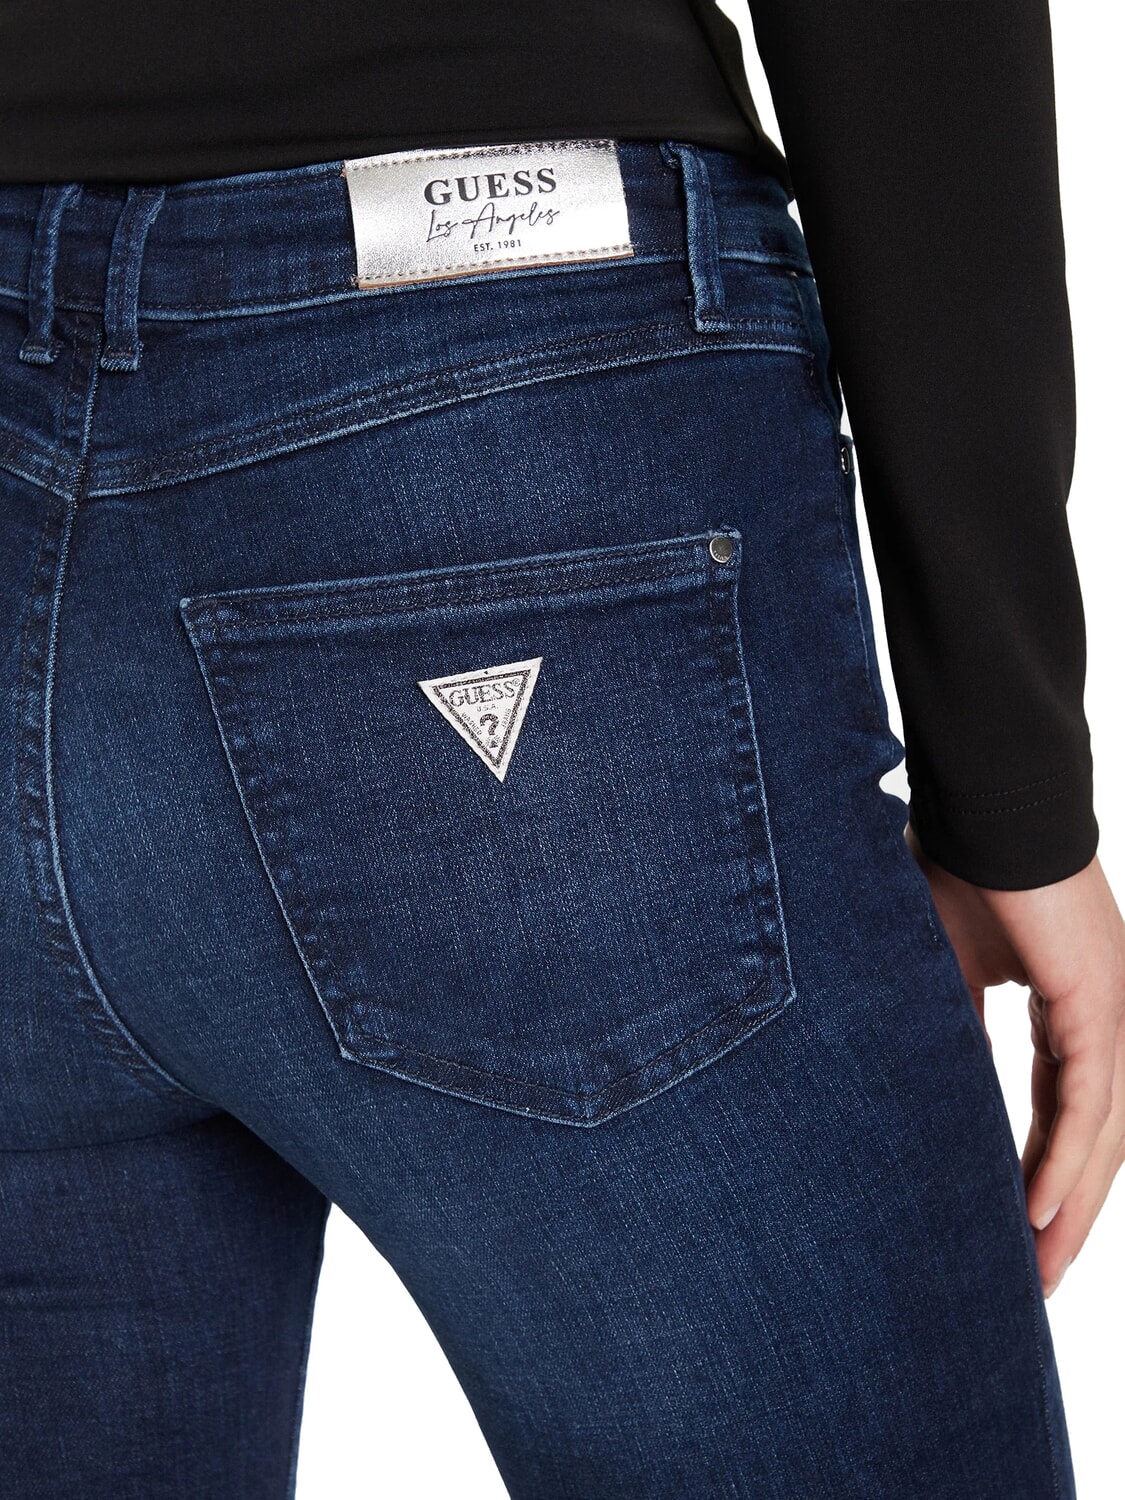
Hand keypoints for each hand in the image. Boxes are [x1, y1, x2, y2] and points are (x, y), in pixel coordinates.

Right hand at [905, 825, 1124, 1297]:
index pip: (1068, 1113)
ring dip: (1071, 1207)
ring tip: (1038, 1268)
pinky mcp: (1104, 1002)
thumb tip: (923, 1081)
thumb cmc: (960, 866)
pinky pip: (1090, 1103)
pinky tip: (1041, 1212)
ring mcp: (1116, 1010)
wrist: (986, 802)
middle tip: (1034, 1277)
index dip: (1043, 1174)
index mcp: (1075, 1008)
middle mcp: (1109, 1017)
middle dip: (1067, 1213)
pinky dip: (1067, 1162)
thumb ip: (952, 1026)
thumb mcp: (947, 967)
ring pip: (1102, 1135)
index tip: (1014, 1231)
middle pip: (1097, 1140)